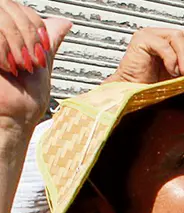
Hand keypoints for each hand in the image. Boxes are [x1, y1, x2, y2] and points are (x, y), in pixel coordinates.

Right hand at [0, 0, 70, 130]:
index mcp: (6, 33)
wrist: (12, 117)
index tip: (39, 48)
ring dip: (16, 43)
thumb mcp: (43, 63)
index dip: (33, 23)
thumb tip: (64, 23)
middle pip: (8, 5)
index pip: (18, 6)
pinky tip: (4, 66)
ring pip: (0, 15)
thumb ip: (49, 40)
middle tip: (29, 61)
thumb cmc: (24, 98)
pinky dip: (2, 50)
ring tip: (17, 65)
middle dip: (27, 34)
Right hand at [104, 27, 183, 83]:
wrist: (136, 94)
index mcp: (169, 41)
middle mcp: (159, 35)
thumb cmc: (155, 86)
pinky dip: (172, 60)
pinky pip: (164, 45)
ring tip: (182, 73)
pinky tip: (171, 71)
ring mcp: (150, 35)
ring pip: (178, 37)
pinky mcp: (141, 40)